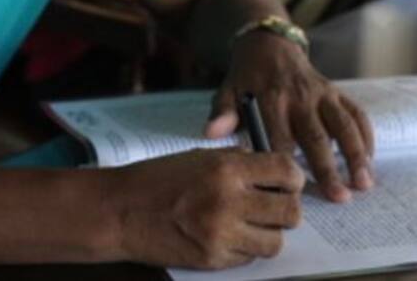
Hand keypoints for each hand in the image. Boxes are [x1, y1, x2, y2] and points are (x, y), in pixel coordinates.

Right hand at [112, 147, 303, 269]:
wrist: (122, 211)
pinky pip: (251, 258)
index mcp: (227, 168)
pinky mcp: (214, 260)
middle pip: (291, 212)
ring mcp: (223, 234)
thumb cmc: (159, 178)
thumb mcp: (201, 156)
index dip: (293, 177)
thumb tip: (273, 169)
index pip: (286, 171)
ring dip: (269, 233)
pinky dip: (247, 248)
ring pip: (276, 242)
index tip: (288, 181)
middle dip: (287, 208)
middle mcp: (229, 201)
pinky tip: (230, 235)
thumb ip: (239, 162)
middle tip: (274, 205)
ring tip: (250, 223)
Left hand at [205, 31, 373, 203]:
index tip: (291, 194)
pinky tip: (370, 161)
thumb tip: (211, 134)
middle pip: (315, 135)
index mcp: (270, 98)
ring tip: (364, 183)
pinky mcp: (336, 91)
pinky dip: (366, 135)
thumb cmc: (247, 76)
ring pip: (343, 125)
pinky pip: (356, 112)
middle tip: (339, 197)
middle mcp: (299, 96)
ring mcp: (321, 93)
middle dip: (328, 167)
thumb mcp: (228, 89)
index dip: (285, 165)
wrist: (269, 43)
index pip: (279, 137)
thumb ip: (222, 112)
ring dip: (355, 154)